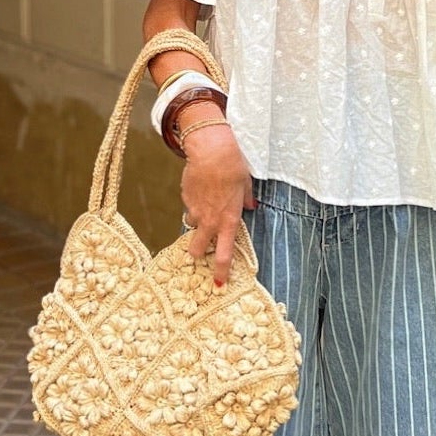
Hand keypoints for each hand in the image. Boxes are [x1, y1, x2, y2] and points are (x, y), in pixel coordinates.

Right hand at [179, 121, 255, 285]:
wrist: (211, 152)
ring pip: (191, 224)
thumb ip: (247, 200)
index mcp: (228, 222)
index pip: (224, 256)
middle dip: (197, 252)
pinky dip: (193, 202)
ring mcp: (195, 211)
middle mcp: (210, 221)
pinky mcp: (185, 199)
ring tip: (205, 203)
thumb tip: (251, 205)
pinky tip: (200, 187)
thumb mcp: (245, 185)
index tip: (219, 283)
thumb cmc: (233, 167)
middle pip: (197, 249)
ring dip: (196, 221)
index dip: (221, 273)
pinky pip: (188, 206)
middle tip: (200, 250)